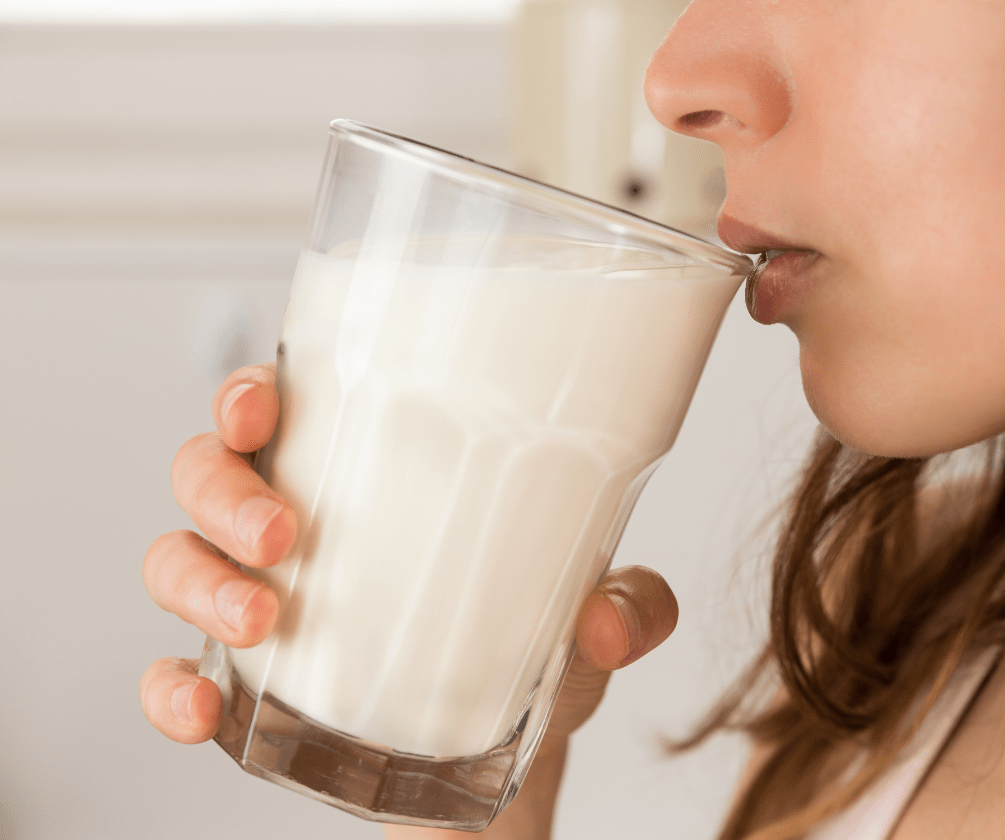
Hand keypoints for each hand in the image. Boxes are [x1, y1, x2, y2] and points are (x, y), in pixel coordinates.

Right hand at [140, 364, 678, 835]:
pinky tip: (202, 707)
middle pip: (208, 471)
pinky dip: (170, 689)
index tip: (264, 406)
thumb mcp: (587, 607)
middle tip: (283, 532)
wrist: (505, 744)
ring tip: (262, 618)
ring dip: (200, 582)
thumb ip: (628, 606)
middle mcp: (295, 520)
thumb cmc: (526, 638)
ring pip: (176, 560)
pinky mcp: (245, 683)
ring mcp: (258, 597)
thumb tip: (611, 623)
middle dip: (224, 493)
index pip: (286, 403)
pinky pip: (174, 673)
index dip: (251, 393)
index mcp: (364, 469)